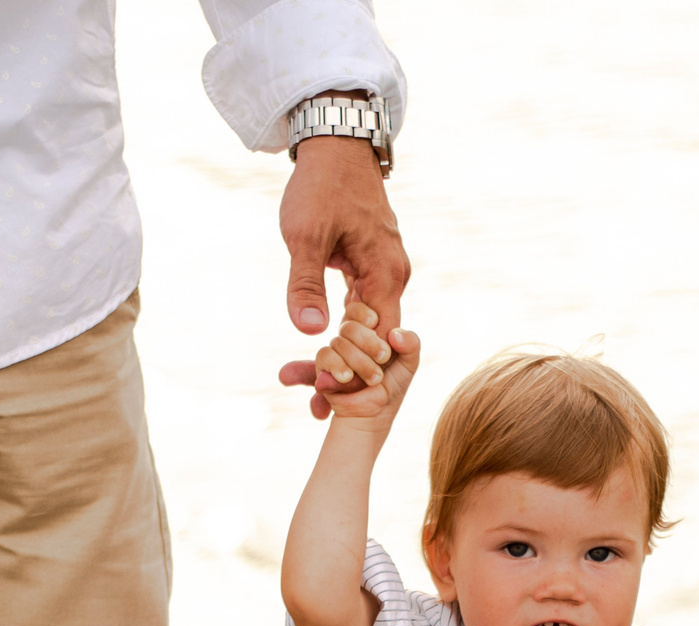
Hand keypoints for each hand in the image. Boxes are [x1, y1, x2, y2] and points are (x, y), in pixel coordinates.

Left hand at [278, 135, 409, 420]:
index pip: (378, 341)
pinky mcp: (373, 266)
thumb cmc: (320, 186)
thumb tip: (310, 333)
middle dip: (348, 376)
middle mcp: (394, 277)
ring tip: (314, 390)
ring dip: (344, 358)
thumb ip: (306, 286)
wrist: (337, 145)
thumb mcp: (304, 237)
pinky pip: (364, 309)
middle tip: (314, 406)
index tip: (322, 395)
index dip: (353, 371)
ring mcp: (386, 272)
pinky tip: (323, 354)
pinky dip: (345, 333)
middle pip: (376, 341)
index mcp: (385, 274)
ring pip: (369, 327)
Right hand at [313, 306, 418, 427]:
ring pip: (339, 343)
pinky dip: (338, 366)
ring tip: (375, 379)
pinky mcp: (322, 368)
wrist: (376, 414)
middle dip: (368, 342)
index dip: (364, 314)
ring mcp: (334, 352)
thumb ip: (411, 344)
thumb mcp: (408, 364)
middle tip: (383, 358)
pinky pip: (325, 356)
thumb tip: (395, 333)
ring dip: (360, 362)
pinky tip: (348, 378)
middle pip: (349, 326)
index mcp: (366, 331)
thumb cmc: (391, 386)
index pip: (357, 310)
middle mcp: (348, 339)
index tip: (375, 323)